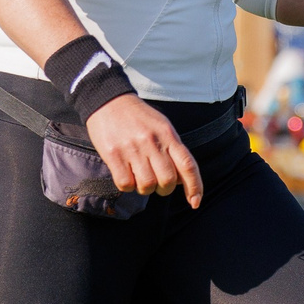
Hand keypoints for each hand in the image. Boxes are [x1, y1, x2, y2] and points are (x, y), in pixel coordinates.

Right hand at [84, 94, 204, 207]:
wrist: (108, 100)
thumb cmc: (138, 118)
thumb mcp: (162, 127)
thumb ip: (173, 151)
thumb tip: (181, 181)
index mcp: (168, 135)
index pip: (188, 166)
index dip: (195, 187)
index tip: (195, 203)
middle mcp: (153, 142)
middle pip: (167, 181)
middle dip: (163, 189)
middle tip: (156, 182)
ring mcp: (133, 148)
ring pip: (147, 186)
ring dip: (144, 188)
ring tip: (139, 176)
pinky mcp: (113, 154)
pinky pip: (125, 184)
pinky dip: (127, 186)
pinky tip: (125, 174)